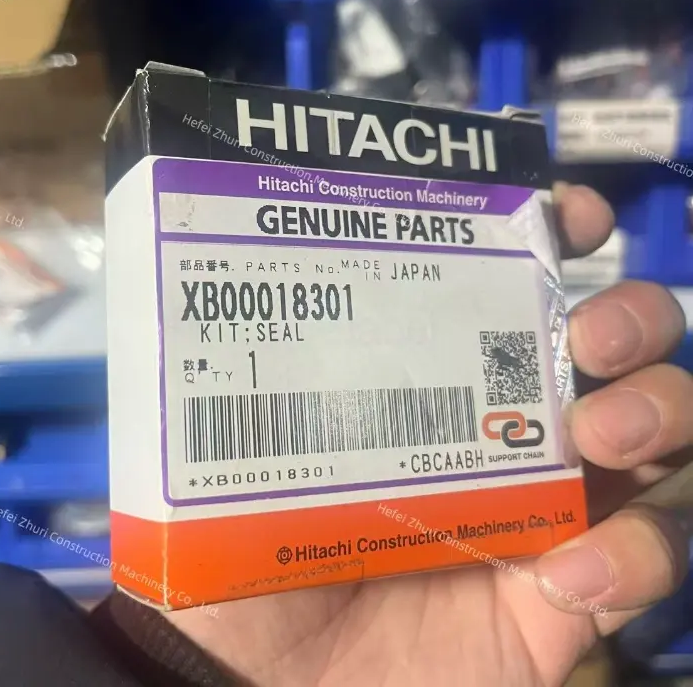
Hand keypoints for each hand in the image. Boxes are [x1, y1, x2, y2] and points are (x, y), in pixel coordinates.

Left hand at [169, 183, 690, 685]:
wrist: (265, 686)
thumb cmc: (241, 558)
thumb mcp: (229, 446)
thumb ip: (232, 371)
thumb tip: (205, 275)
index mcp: (432, 377)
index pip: (511, 286)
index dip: (553, 235)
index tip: (565, 214)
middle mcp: (504, 426)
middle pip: (618, 346)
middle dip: (628, 319)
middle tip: (586, 339)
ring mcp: (547, 506)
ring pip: (660, 434)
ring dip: (656, 411)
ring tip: (598, 433)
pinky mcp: (571, 594)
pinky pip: (650, 558)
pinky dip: (634, 554)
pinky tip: (569, 572)